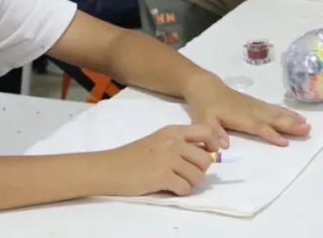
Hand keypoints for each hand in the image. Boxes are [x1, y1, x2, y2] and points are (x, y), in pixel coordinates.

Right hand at [99, 124, 216, 195]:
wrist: (109, 168)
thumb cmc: (133, 156)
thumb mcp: (159, 140)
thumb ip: (180, 143)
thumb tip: (206, 154)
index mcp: (173, 131)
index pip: (206, 131)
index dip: (213, 145)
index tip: (207, 155)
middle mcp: (173, 142)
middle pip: (205, 160)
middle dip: (199, 171)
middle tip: (186, 175)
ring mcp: (168, 159)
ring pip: (197, 176)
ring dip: (189, 183)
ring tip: (176, 181)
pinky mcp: (162, 176)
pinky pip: (185, 188)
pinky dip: (180, 191)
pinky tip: (168, 187)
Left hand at [184, 73, 309, 146]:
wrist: (205, 87)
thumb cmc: (204, 106)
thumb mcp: (202, 120)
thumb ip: (213, 132)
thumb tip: (223, 146)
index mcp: (239, 116)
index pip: (258, 126)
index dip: (271, 134)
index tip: (285, 143)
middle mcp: (251, 110)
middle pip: (273, 118)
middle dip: (290, 125)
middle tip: (307, 131)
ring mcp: (255, 105)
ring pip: (276, 112)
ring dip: (292, 119)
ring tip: (307, 125)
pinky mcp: (256, 103)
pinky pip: (274, 108)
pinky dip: (287, 112)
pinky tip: (297, 116)